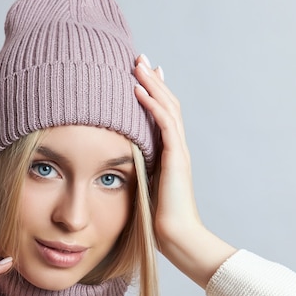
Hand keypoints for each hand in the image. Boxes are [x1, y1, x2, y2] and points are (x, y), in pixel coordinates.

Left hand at [134, 55, 235, 286]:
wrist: (176, 237)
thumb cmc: (157, 221)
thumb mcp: (143, 189)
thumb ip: (135, 173)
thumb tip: (116, 167)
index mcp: (169, 154)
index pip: (162, 116)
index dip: (153, 94)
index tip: (138, 77)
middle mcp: (177, 148)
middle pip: (167, 104)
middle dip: (152, 79)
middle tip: (138, 58)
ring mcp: (178, 151)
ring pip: (167, 107)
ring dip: (151, 83)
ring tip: (136, 63)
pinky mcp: (176, 158)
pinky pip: (164, 123)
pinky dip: (152, 103)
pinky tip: (138, 88)